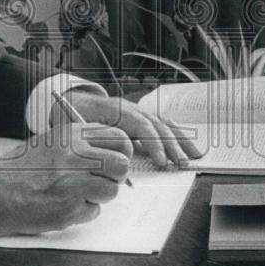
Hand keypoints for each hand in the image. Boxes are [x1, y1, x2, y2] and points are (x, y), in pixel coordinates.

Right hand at [0, 122, 131, 234]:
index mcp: (73, 134)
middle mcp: (75, 156)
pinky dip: (83, 211)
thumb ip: (86, 143)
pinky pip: (94, 211)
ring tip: (76, 191)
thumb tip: (118, 152)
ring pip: (110, 191)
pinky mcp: (68, 209)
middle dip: (116, 176)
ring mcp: (72, 183)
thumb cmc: (26, 166)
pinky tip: (64, 203)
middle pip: (122, 165)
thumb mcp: (56, 140)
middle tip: (101, 179)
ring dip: (99, 195)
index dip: (123, 151)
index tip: (117, 159)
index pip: (119, 138)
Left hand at [65, 93, 205, 167]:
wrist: (72, 101)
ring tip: (193, 156)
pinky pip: (162, 124)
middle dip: (172, 145)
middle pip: (157, 125)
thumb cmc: (71, 116)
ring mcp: (138, 112)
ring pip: (164, 124)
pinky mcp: (140, 118)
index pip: (141, 125)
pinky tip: (187, 144)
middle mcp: (131, 109)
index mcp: (116, 110)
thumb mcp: (75, 127)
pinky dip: (176, 134)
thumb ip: (90, 142)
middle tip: (181, 164)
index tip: (161, 161)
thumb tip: (110, 161)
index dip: (154, 143)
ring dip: (180, 140)